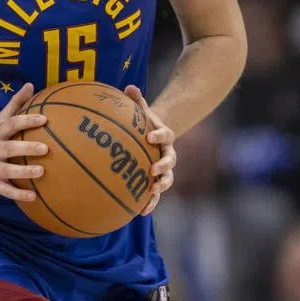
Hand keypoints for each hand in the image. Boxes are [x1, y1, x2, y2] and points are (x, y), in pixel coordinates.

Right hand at [0, 83, 48, 200]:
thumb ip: (16, 104)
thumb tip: (31, 85)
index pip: (12, 124)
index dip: (27, 121)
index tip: (44, 119)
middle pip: (9, 148)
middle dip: (27, 148)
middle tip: (45, 148)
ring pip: (8, 170)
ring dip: (24, 172)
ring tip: (41, 172)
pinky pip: (7, 191)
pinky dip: (19, 194)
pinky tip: (34, 197)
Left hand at [124, 86, 174, 214]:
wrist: (154, 138)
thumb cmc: (143, 124)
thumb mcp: (141, 111)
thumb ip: (136, 100)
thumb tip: (128, 87)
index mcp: (163, 136)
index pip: (165, 134)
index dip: (159, 135)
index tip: (149, 136)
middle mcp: (167, 154)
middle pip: (170, 161)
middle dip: (163, 166)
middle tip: (153, 170)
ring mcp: (164, 170)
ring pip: (167, 181)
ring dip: (160, 188)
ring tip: (151, 194)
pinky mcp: (157, 182)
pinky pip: (155, 194)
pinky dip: (149, 203)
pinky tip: (139, 213)